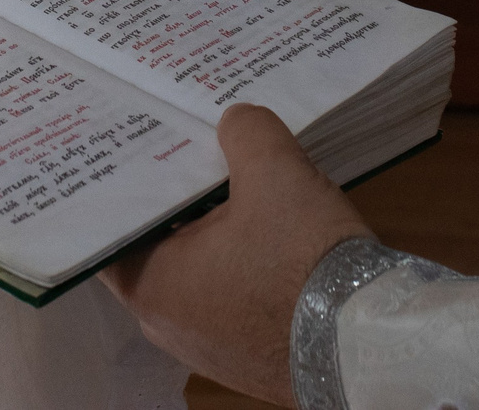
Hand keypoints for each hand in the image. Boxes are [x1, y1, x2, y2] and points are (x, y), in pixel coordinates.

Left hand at [103, 105, 372, 404]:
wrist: (365, 346)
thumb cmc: (302, 261)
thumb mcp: (275, 172)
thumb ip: (245, 132)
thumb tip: (236, 121)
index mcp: (149, 285)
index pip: (113, 226)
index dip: (126, 183)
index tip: (139, 147)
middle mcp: (166, 324)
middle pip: (158, 245)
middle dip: (178, 201)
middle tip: (191, 150)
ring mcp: (208, 347)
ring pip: (198, 273)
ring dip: (215, 235)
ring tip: (236, 185)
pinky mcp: (248, 357)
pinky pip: (230, 299)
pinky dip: (242, 267)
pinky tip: (271, 236)